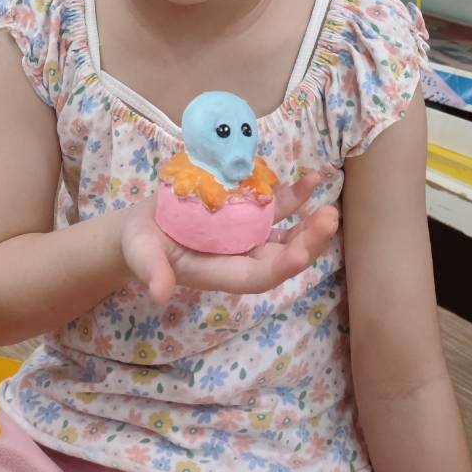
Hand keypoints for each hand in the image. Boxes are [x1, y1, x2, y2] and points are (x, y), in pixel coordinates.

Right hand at [121, 173, 338, 303]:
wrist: (144, 229)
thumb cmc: (141, 246)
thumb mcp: (141, 255)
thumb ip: (151, 271)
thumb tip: (159, 292)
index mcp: (221, 272)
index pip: (257, 276)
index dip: (280, 267)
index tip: (301, 255)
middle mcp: (241, 256)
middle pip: (282, 255)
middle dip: (308, 241)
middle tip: (330, 220)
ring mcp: (248, 235)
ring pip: (287, 231)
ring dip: (309, 219)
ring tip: (330, 201)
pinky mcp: (247, 213)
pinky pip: (278, 206)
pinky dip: (296, 195)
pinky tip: (314, 179)